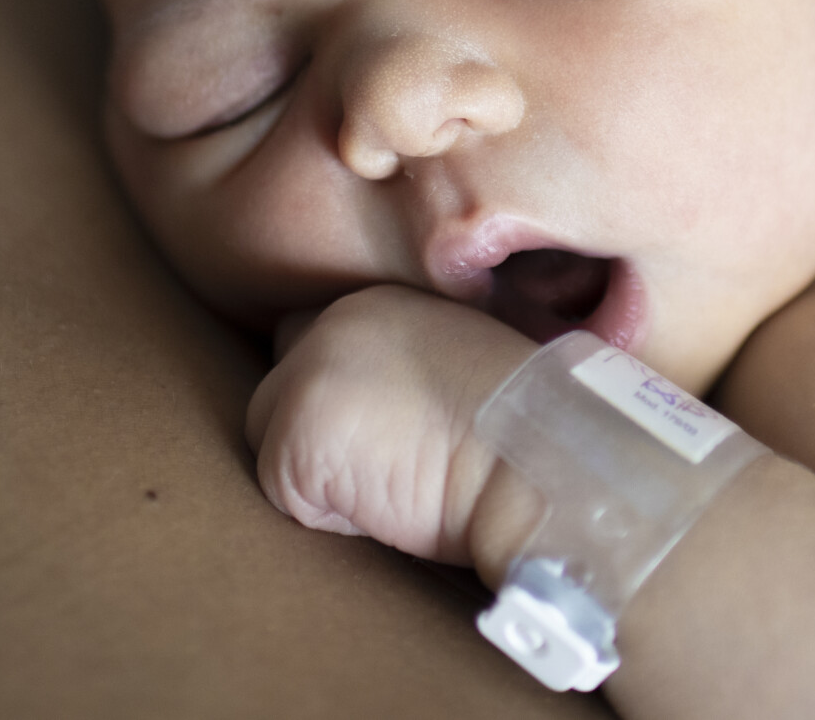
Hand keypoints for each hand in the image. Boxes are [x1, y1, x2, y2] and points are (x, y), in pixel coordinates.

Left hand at [245, 285, 533, 561]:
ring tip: (402, 476)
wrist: (543, 458)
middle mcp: (338, 319)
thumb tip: (376, 415)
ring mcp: (309, 369)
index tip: (386, 429)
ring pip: (272, 439)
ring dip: (322, 473)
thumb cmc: (529, 432)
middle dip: (317, 429)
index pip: (321, 343)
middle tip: (390, 461)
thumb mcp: (465, 370)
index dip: (345, 395)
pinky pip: (286, 495)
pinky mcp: (294, 429)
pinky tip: (394, 499)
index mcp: (388, 299)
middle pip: (281, 384)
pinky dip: (332, 515)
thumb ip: (409, 368)